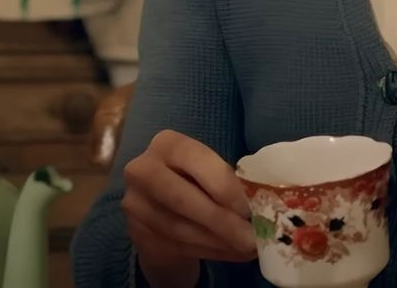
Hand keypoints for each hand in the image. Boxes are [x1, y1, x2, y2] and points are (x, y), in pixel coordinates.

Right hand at [123, 130, 256, 285]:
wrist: (158, 209)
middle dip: (222, 221)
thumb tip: (260, 201)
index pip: (197, 161)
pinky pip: (178, 246)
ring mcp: (136, 204)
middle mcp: (143, 170)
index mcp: (167, 144)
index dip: (224, 186)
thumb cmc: (194, 182)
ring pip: (180, 228)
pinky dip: (211, 251)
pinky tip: (232, 253)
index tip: (249, 209)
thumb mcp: (205, 170)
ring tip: (247, 248)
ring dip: (219, 242)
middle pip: (182, 198)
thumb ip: (224, 179)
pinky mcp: (138, 233)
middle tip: (251, 237)